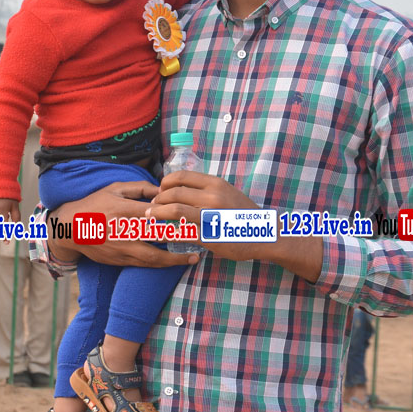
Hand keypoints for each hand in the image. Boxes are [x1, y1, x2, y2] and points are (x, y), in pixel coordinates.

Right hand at [47, 181, 192, 267]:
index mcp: (125, 209)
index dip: (176, 214)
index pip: (156, 212)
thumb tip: (163, 189)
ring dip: (175, 259)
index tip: (194, 215)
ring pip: (153, 257)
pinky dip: (161, 264)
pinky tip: (174, 262)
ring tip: (193, 258)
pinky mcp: (119, 260)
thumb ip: (140, 188)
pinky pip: (144, 264)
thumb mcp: (115, 189)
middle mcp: (125, 230)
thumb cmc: (95, 204)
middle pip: (158, 236)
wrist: (71, 229)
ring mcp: (122, 248)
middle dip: (182, 239)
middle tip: (202, 238)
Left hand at [148, 171, 278, 262]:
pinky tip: (159, 234)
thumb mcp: (228, 193)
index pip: (181, 176)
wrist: (264, 234)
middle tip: (151, 206)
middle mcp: (212, 196)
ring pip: (174, 210)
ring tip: (149, 216)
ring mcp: (210, 215)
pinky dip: (166, 232)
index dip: (165, 182)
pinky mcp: (209, 235)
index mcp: (215, 184)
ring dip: (156, 213)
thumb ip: (207, 190)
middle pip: (174, 192)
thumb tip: (183, 190)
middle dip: (158, 199)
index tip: (160, 190)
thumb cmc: (243, 214)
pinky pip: (181, 232)